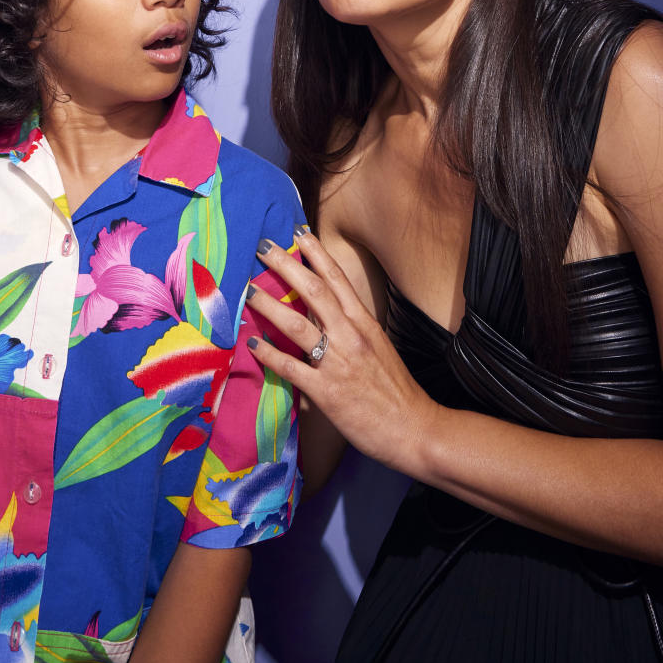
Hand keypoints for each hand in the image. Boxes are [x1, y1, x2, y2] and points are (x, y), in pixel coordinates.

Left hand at [247, 228, 437, 474]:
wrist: (414, 428)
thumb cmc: (396, 390)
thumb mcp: (378, 347)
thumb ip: (353, 329)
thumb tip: (325, 315)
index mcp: (365, 323)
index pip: (338, 279)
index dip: (317, 254)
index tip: (298, 233)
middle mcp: (350, 335)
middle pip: (314, 290)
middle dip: (286, 265)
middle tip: (263, 246)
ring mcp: (338, 362)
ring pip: (297, 323)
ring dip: (269, 305)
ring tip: (248, 291)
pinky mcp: (326, 391)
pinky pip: (291, 367)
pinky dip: (270, 355)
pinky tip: (252, 344)